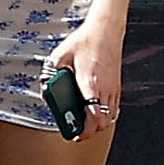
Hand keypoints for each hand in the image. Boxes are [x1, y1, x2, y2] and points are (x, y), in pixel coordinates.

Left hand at [62, 0, 129, 128]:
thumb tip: (46, 88)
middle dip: (90, 132)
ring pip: (110, 118)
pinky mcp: (117, 85)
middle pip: (103, 122)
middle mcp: (104, 88)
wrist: (106, 29)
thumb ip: (51, 73)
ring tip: (85, 125)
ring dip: (98, 125)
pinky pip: (114, 109)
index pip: (93, 116)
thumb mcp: (61, 55)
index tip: (74, 135)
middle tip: (76, 134)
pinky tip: (95, 113)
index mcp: (89, 83)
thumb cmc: (84, 42)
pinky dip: (106, 116)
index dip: (84, 130)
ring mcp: (113, 88)